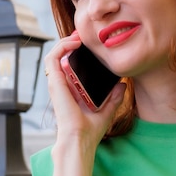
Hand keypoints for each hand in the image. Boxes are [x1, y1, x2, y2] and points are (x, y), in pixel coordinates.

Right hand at [44, 31, 125, 150]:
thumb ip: (113, 98)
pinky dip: (61, 47)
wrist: (80, 140)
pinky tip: (74, 42)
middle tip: (85, 36)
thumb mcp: (107, 110)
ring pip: (54, 54)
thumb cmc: (89, 131)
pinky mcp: (55, 83)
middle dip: (71, 43)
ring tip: (79, 36)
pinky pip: (52, 58)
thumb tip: (123, 85)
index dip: (77, 53)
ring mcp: (57, 83)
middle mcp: (63, 85)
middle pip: (62, 57)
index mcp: (72, 90)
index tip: (90, 45)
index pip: (70, 66)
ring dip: (65, 41)